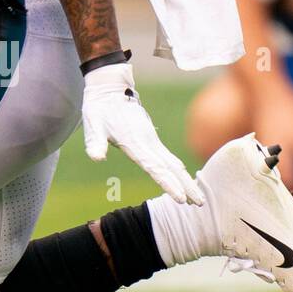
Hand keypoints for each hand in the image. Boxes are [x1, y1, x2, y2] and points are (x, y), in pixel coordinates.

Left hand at [82, 62, 203, 204]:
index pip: (155, 167)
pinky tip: (184, 178)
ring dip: (186, 179)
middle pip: (172, 168)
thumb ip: (95, 143)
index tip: (180, 198)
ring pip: (173, 162)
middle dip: (186, 186)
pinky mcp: (151, 138)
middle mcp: (148, 142)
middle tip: (199, 203)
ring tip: (196, 197)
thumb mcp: (92, 125)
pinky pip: (169, 157)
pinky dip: (179, 170)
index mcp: (134, 142)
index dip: (168, 183)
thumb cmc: (98, 109)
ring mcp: (152, 139)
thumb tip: (96, 158)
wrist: (110, 88)